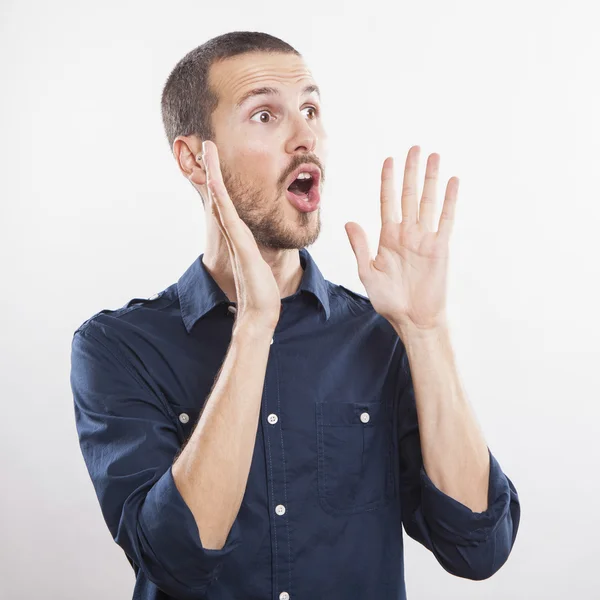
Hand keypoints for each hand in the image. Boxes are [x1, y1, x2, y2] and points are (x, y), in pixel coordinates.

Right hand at [201, 140, 281, 331]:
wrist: (259, 314)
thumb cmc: (262, 292)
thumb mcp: (261, 266)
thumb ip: (257, 256)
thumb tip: (258, 252)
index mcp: (240, 236)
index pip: (227, 204)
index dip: (221, 182)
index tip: (215, 162)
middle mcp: (234, 234)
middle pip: (219, 196)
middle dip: (212, 169)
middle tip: (205, 145)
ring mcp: (235, 239)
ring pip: (221, 200)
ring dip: (213, 174)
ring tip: (207, 150)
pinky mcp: (241, 247)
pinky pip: (228, 217)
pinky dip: (220, 197)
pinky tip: (215, 182)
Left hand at [345, 146, 457, 331]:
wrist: (412, 318)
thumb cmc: (388, 300)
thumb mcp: (368, 272)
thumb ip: (360, 246)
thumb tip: (349, 222)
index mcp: (388, 237)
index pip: (387, 201)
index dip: (388, 181)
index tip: (389, 160)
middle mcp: (407, 233)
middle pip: (409, 195)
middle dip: (411, 171)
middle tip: (414, 148)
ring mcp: (425, 238)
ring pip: (428, 201)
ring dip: (431, 179)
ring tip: (434, 156)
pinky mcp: (440, 247)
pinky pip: (446, 218)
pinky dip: (449, 200)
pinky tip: (452, 181)